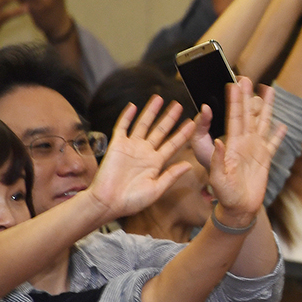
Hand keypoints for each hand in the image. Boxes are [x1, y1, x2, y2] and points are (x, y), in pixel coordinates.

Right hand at [88, 95, 196, 219]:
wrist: (108, 203)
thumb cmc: (132, 201)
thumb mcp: (156, 189)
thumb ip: (171, 175)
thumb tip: (189, 165)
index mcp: (156, 163)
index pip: (173, 144)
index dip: (183, 134)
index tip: (193, 123)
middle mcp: (145, 153)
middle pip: (160, 131)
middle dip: (170, 118)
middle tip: (179, 105)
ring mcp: (131, 147)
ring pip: (143, 125)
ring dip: (151, 112)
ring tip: (159, 99)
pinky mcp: (117, 146)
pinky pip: (122, 127)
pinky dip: (127, 117)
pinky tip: (133, 106)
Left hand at [207, 80, 286, 225]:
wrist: (237, 208)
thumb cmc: (224, 195)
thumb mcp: (217, 178)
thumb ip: (218, 160)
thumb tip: (219, 143)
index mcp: (232, 145)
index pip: (233, 118)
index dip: (234, 101)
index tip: (233, 84)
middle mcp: (243, 143)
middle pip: (247, 114)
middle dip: (247, 96)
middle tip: (246, 77)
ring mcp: (255, 150)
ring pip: (262, 123)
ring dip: (266, 107)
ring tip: (269, 90)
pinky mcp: (265, 160)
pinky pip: (273, 144)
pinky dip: (279, 135)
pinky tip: (283, 126)